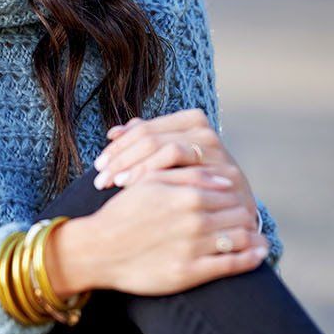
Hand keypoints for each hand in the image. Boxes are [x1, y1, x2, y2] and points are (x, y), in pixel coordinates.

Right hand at [64, 166, 268, 295]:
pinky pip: (232, 264)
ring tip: (258, 238)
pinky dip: (251, 258)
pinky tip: (259, 255)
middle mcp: (194, 220)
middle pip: (238, 214)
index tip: (238, 203)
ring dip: (254, 237)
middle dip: (246, 216)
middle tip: (249, 221)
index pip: (229, 193)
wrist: (98, 250)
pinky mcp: (190, 273)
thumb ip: (190, 177)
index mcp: (186, 195)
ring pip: (240, 237)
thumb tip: (226, 180)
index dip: (236, 197)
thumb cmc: (123, 213)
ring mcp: (193, 247)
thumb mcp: (151, 183)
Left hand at [93, 108, 257, 224]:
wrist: (234, 211)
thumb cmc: (194, 184)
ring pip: (168, 149)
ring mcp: (217, 153)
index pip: (145, 128)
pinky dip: (157, 177)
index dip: (118, 145)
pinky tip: (138, 190)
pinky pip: (184, 171)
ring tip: (114, 183)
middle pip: (152, 138)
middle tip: (100, 178)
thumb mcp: (171, 159)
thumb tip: (113, 132)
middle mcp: (206, 133)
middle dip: (121, 158)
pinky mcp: (223, 176)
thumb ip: (146, 141)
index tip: (99, 164)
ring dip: (136, 166)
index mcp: (191, 122)